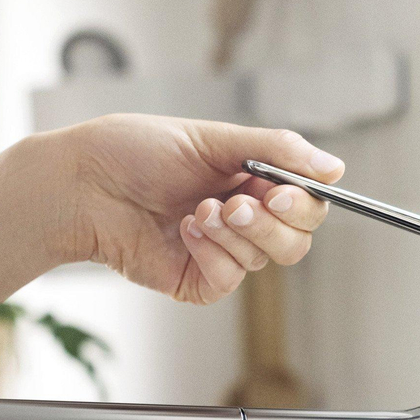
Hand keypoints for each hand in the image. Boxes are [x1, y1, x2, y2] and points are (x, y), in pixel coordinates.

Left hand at [48, 115, 344, 304]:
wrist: (85, 183)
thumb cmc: (137, 152)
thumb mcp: (214, 138)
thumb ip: (277, 150)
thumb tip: (334, 168)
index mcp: (252, 181)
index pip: (306, 204)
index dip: (302, 203)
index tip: (280, 190)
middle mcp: (243, 219)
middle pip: (296, 240)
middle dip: (272, 222)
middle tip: (236, 203)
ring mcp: (221, 252)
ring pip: (266, 259)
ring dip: (235, 232)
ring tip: (198, 209)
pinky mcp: (197, 280)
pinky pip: (229, 279)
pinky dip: (213, 253)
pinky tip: (185, 231)